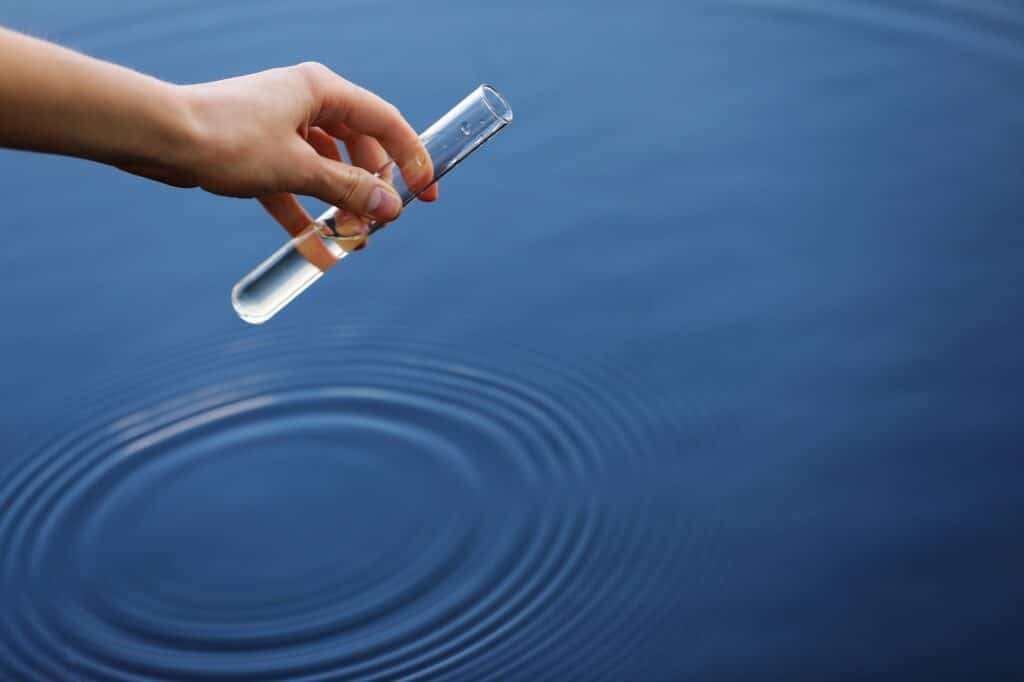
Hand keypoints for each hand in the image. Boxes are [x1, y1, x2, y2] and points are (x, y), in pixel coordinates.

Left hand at [128, 62, 438, 244]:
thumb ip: (348, 190)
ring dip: (340, 204)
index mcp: (322, 91)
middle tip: (383, 222)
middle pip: (359, 147)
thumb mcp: (298, 169)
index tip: (427, 193)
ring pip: (327, 168)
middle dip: (372, 188)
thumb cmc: (228, 140)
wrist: (159, 137)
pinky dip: (306, 212)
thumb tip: (391, 208)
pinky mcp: (259, 151)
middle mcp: (305, 102)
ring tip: (353, 240)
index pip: (385, 122)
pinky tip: (315, 245)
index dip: (412, 158)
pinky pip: (295, 183)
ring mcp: (281, 127)